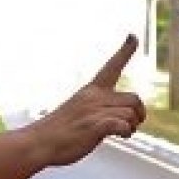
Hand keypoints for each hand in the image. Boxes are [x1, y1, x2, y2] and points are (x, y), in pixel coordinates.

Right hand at [31, 35, 146, 166]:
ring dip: (132, 126)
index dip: (125, 51)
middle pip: (134, 98)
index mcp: (91, 90)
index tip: (133, 36)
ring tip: (122, 134)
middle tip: (133, 125)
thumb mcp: (80, 110)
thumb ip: (100, 108)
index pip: (112, 66)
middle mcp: (94, 97)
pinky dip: (126, 131)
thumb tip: (124, 117)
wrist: (38, 142)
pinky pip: (122, 124)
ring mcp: (93, 111)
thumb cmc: (61, 131)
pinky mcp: (93, 126)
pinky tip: (121, 136)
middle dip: (140, 114)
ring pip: (131, 113)